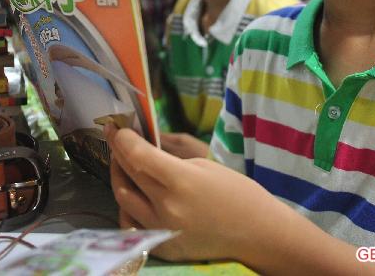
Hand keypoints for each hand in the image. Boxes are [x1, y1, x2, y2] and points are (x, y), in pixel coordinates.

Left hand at [106, 124, 277, 263]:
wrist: (258, 233)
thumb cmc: (237, 192)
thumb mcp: (203, 165)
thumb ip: (168, 160)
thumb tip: (141, 150)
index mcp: (180, 181)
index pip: (137, 155)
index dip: (122, 138)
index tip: (117, 127)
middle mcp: (166, 207)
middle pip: (127, 174)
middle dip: (117, 151)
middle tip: (116, 137)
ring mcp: (162, 230)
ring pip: (122, 199)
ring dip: (119, 176)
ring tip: (122, 162)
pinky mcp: (163, 248)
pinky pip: (131, 223)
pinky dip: (126, 206)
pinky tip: (132, 192)